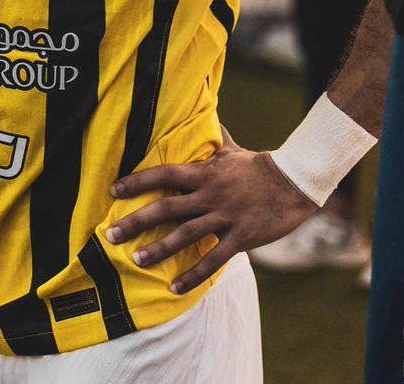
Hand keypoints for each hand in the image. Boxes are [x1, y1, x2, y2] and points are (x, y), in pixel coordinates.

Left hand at [105, 127, 316, 293]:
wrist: (293, 182)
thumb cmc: (258, 166)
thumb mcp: (232, 149)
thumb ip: (216, 138)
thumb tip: (208, 116)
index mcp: (204, 173)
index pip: (164, 174)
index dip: (138, 182)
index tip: (114, 190)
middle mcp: (209, 194)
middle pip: (166, 208)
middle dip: (136, 221)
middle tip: (110, 235)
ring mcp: (224, 217)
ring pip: (185, 235)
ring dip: (159, 249)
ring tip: (137, 260)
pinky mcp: (240, 237)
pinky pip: (213, 260)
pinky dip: (194, 275)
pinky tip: (175, 287)